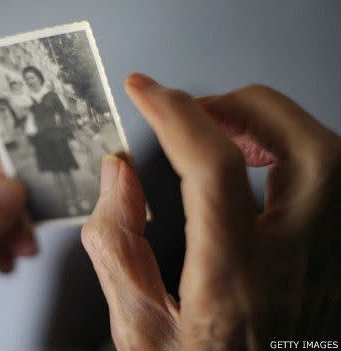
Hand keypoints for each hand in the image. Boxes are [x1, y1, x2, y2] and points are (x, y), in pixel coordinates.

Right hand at [81, 73, 340, 349]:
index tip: (145, 93)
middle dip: (242, 107)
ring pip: (332, 157)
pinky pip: (335, 183)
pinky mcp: (339, 261)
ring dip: (274, 124)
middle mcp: (296, 269)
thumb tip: (117, 175)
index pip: (213, 171)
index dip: (174, 115)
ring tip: (226, 130)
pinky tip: (261, 163)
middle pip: (306, 149)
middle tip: (196, 109)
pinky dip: (294, 151)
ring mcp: (330, 263)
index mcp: (234, 285)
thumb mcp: (139, 329)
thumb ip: (118, 248)